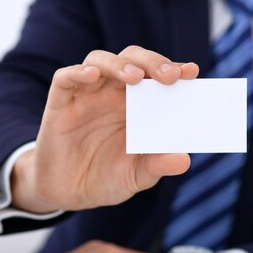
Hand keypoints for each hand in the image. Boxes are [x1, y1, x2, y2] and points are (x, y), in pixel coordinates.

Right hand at [10, 45, 199, 213]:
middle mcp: (113, 92)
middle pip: (132, 59)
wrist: (69, 193)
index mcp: (138, 103)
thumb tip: (184, 160)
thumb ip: (157, 165)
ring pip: (101, 60)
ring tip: (135, 77)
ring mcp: (86, 95)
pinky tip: (92, 75)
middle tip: (170, 76)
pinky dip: (78, 72)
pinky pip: (65, 78)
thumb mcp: (136, 175)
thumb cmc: (107, 177)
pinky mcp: (60, 103)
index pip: (156, 76)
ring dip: (119, 64)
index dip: (174, 69)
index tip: (192, 72)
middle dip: (152, 62)